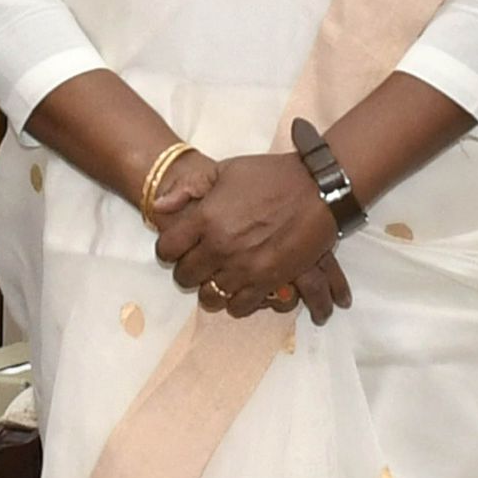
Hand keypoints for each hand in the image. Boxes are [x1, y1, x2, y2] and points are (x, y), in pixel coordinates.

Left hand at [153, 150, 352, 326]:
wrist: (318, 189)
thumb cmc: (271, 176)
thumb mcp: (225, 171)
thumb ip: (189, 188)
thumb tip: (159, 206)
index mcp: (205, 218)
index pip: (167, 248)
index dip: (169, 249)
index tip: (178, 247)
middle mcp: (220, 246)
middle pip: (185, 276)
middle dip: (188, 270)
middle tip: (199, 263)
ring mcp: (244, 267)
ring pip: (210, 296)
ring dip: (210, 289)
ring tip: (218, 278)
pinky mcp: (268, 281)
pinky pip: (240, 306)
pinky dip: (236, 301)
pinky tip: (240, 288)